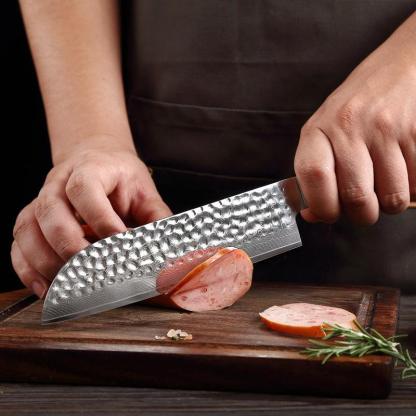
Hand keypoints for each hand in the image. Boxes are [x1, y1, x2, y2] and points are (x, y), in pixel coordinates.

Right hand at [11, 144, 171, 297]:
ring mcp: (41, 200)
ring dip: (46, 261)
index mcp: (91, 168)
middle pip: (50, 210)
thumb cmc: (122, 179)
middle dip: (70, 245)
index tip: (119, 243)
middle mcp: (59, 183)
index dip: (100, 218)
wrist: (97, 160)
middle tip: (93, 270)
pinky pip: (19, 244)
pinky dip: (28, 269)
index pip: (85, 188)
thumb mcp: (145, 192)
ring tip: (69, 284)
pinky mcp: (33, 219)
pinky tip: (46, 288)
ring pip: (28, 228)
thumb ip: (157, 219)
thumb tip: (169, 254)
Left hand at [295, 21, 415, 224]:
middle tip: (363, 206)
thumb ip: (314, 174)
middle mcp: (349, 127)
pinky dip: (412, 187)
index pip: (313, 176)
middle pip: (356, 197)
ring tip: (384, 183)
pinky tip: (402, 169)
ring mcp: (385, 129)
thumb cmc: (355, 109)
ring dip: (390, 202)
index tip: (329, 213)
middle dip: (362, 215)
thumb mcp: (323, 133)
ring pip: (392, 197)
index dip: (322, 206)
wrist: (400, 68)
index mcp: (318, 130)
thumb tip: (312, 215)